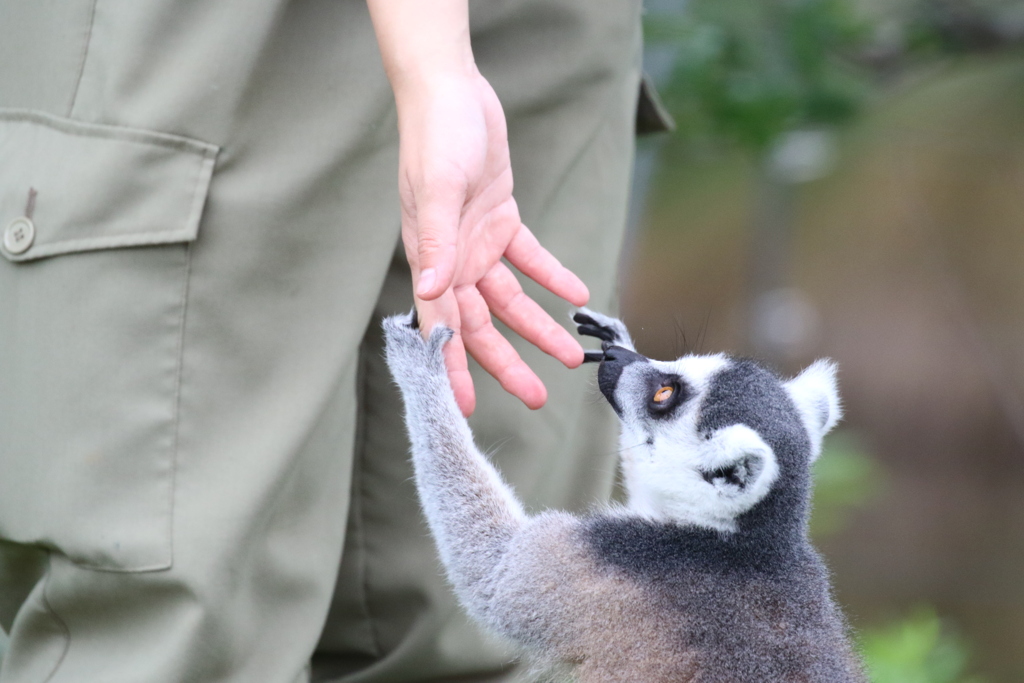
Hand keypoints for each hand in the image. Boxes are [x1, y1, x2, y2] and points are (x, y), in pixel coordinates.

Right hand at [397, 71, 588, 415]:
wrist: (452, 90)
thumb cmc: (437, 136)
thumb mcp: (439, 189)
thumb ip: (436, 242)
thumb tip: (429, 292)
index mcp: (431, 259)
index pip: (441, 326)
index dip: (451, 368)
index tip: (464, 408)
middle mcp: (452, 259)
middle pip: (482, 324)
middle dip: (507, 363)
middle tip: (537, 397)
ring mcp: (476, 241)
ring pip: (510, 299)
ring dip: (539, 327)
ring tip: (570, 356)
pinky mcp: (500, 218)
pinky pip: (529, 257)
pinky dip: (552, 275)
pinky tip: (577, 294)